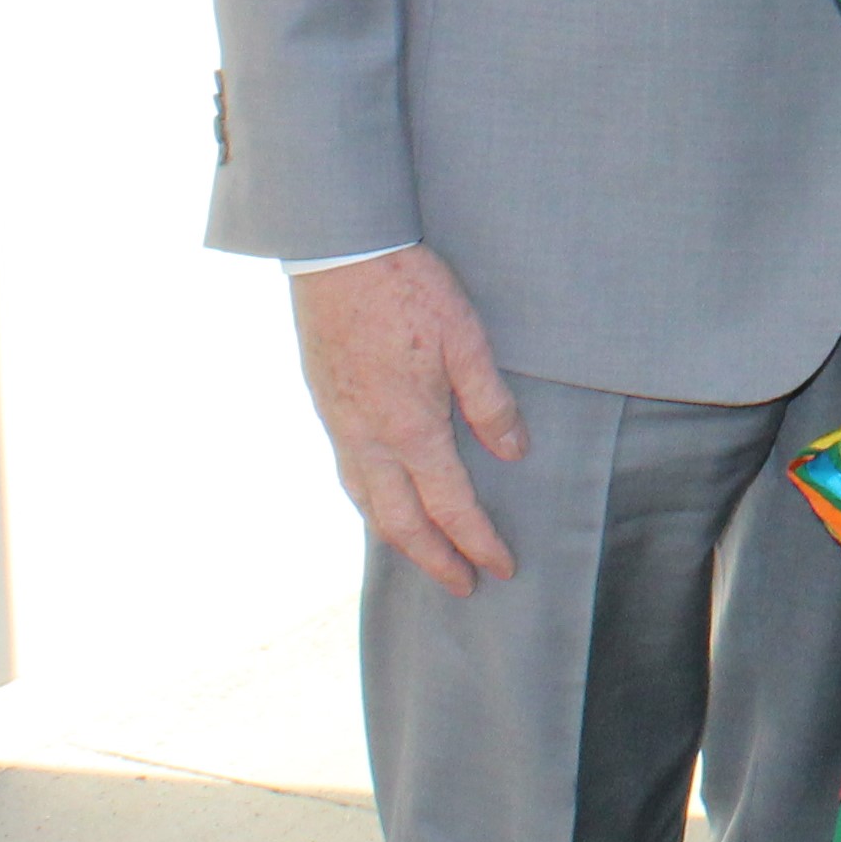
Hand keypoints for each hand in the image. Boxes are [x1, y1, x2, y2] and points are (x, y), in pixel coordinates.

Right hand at [292, 246, 525, 594]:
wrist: (338, 256)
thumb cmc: (409, 291)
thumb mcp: (468, 340)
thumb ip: (490, 402)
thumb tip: (512, 453)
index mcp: (411, 429)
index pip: (451, 507)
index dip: (477, 542)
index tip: (501, 568)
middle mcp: (370, 440)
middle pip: (401, 523)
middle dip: (435, 560)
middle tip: (464, 585)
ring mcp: (342, 427)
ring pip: (368, 505)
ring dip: (399, 539)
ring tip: (426, 556)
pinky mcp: (328, 408)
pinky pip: (350, 476)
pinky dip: (371, 506)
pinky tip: (382, 502)